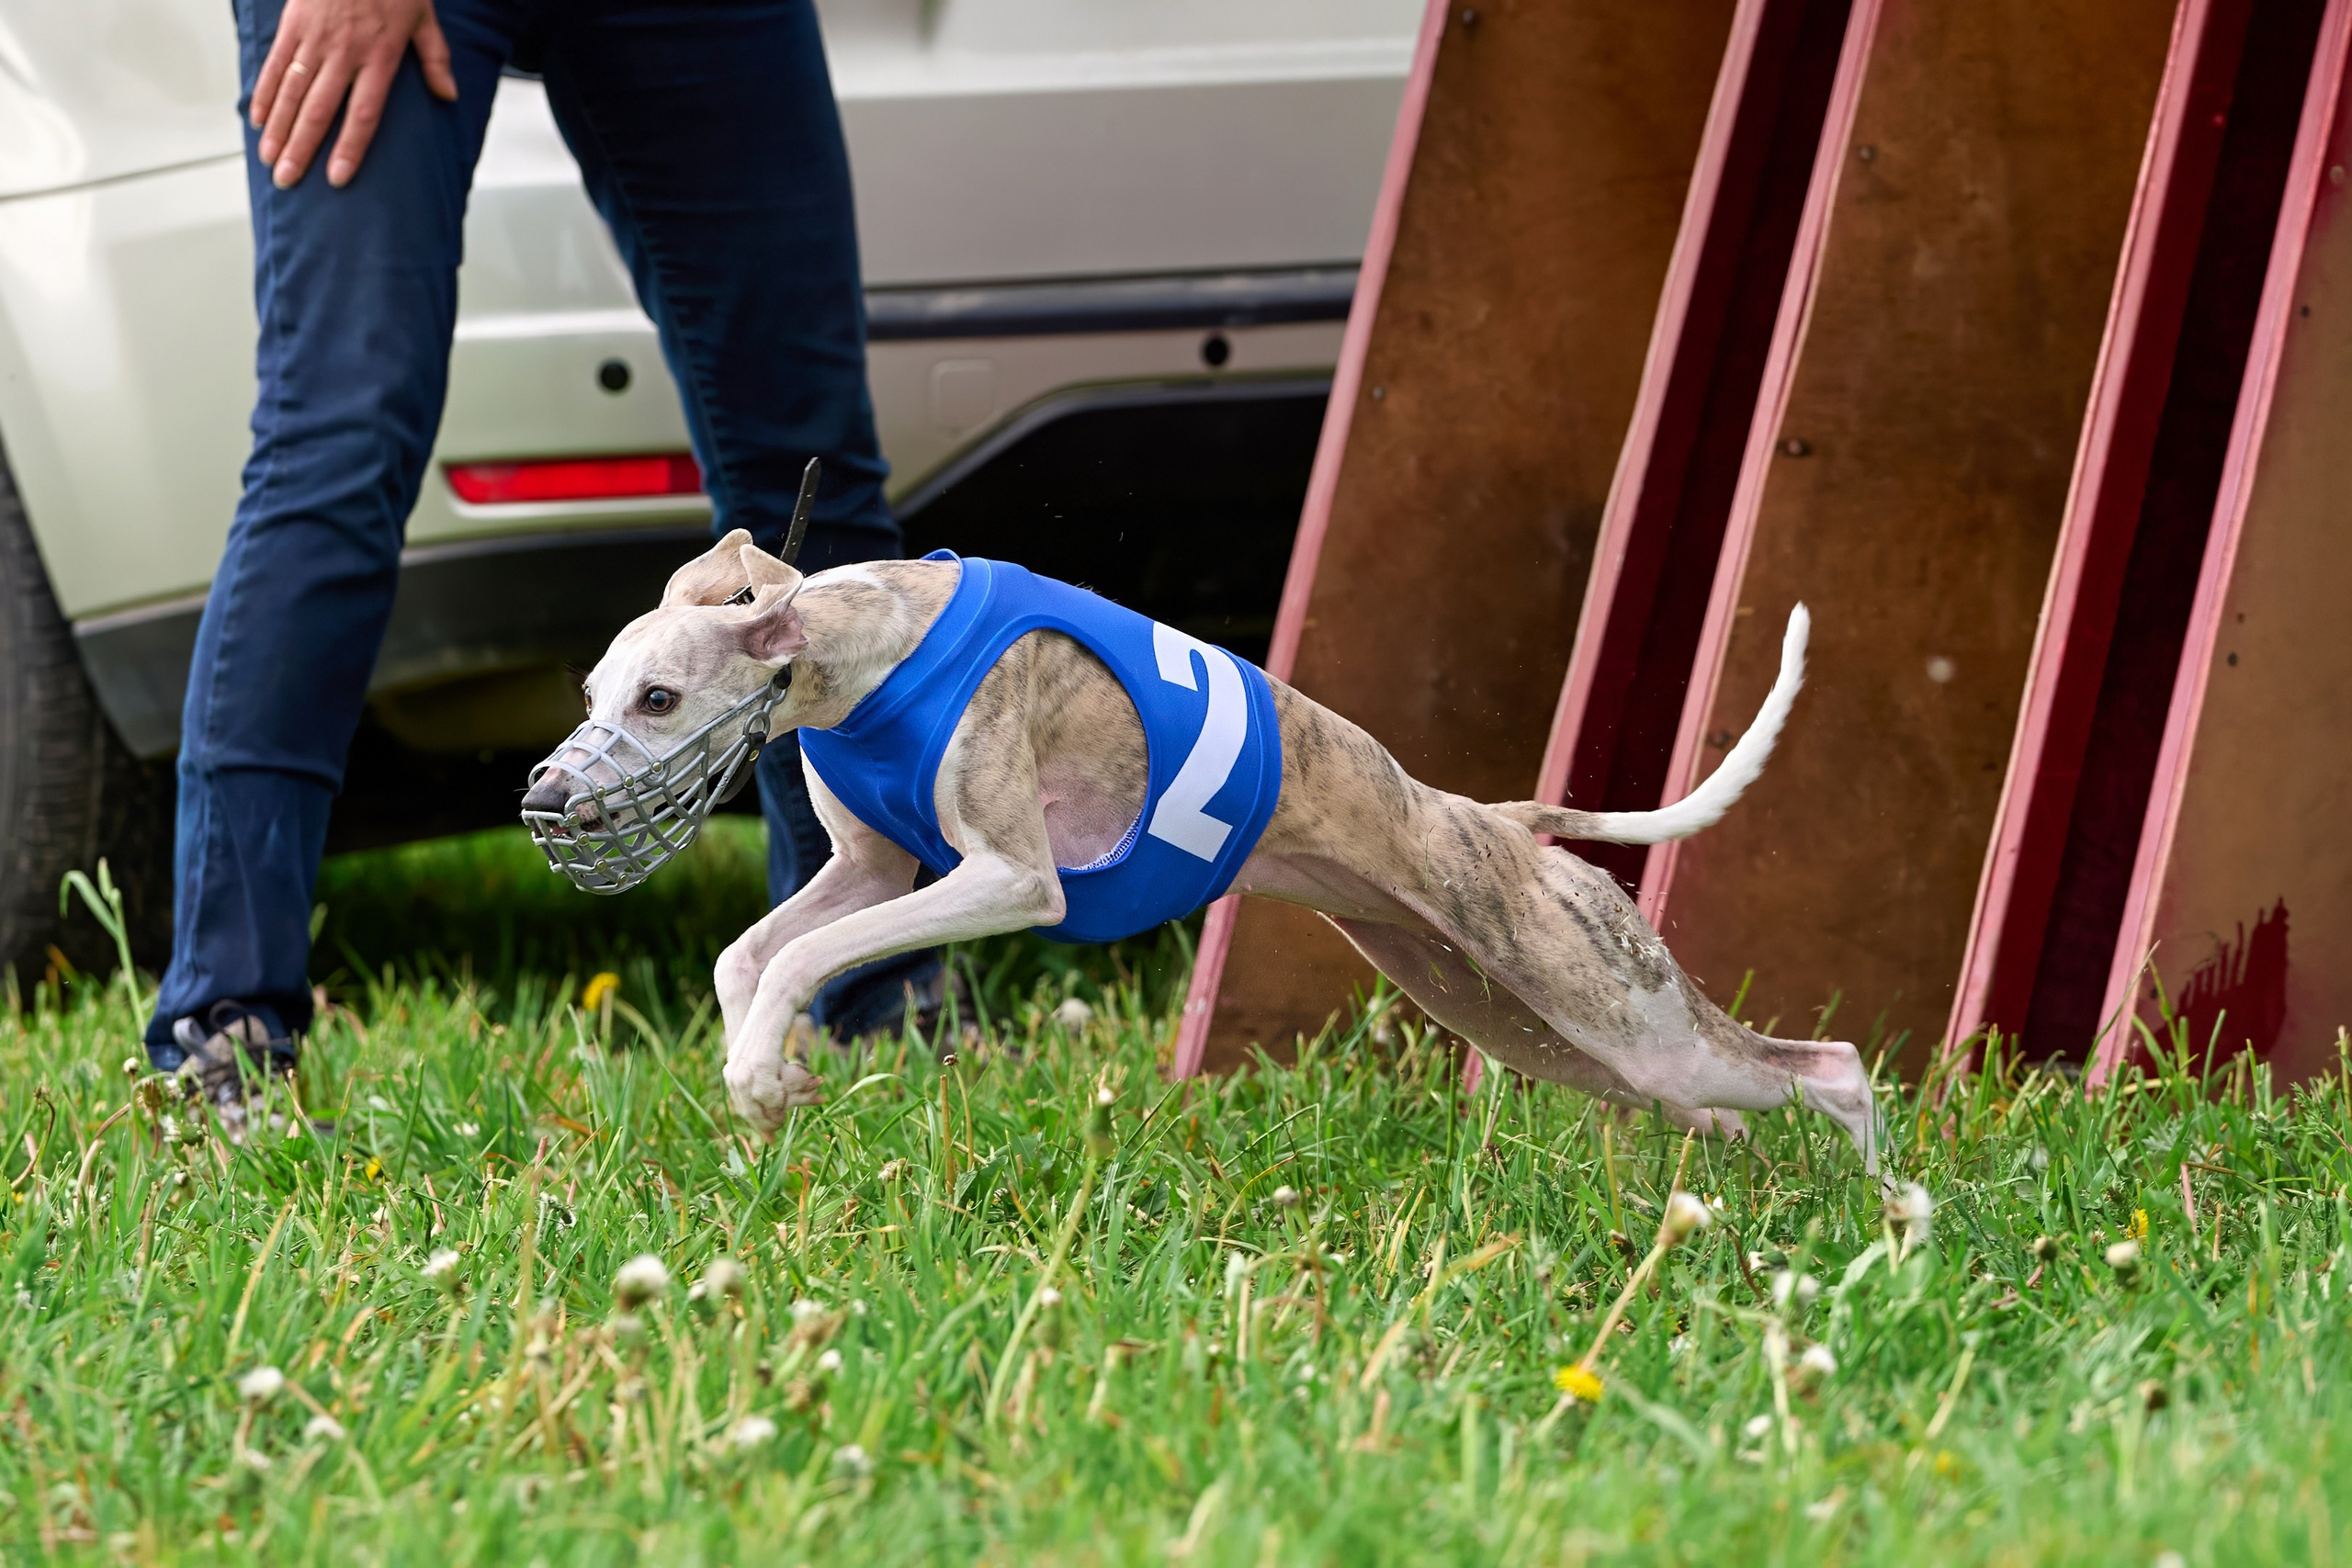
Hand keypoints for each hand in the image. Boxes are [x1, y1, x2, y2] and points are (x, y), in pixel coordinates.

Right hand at [250, 0, 458, 189]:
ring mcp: (315, 38)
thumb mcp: (424, 16)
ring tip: (269, 159)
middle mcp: (345, 52)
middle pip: (320, 110)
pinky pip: (276, 63)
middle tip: (288, 179)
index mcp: (380, 56)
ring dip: (279, 128)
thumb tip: (449, 95)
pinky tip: (259, 120)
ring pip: (293, 91)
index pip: (364, 114)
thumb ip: (435, 57)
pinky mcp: (293, 23)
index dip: (349, 148)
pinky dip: (265, 92)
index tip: (336, 178)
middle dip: (302, 148)